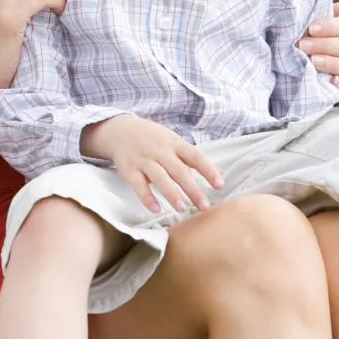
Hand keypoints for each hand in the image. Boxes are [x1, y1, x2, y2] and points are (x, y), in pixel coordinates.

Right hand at [85, 114, 223, 213]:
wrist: (119, 130)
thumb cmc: (151, 138)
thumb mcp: (171, 139)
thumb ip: (189, 156)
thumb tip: (217, 173)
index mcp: (174, 142)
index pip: (195, 156)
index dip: (208, 170)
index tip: (220, 185)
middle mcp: (159, 150)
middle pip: (179, 170)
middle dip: (192, 189)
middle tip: (204, 206)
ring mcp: (143, 159)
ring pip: (159, 178)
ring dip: (172, 194)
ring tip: (182, 208)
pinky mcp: (128, 169)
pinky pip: (138, 185)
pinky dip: (147, 197)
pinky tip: (156, 209)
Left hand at [298, 2, 338, 96]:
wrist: (285, 91)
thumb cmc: (294, 58)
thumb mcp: (299, 40)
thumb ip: (314, 23)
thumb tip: (338, 5)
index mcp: (337, 40)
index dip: (330, 26)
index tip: (311, 29)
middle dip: (325, 45)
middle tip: (303, 46)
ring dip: (333, 63)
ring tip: (314, 62)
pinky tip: (333, 81)